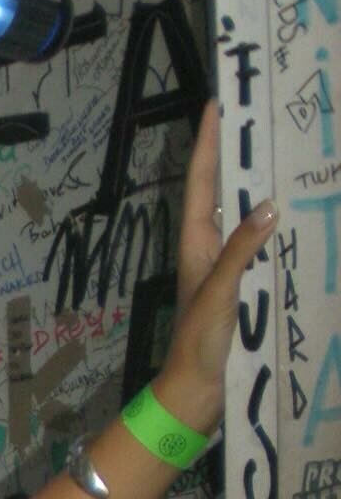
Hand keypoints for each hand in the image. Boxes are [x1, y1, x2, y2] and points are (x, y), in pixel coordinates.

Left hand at [157, 100, 276, 421]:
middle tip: (267, 117)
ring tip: (291, 151)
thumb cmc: (198, 345)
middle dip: (244, 155)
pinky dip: (282, 227)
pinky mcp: (247, 288)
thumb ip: (241, 251)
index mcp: (197, 244)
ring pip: (250, 215)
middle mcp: (213, 249)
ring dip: (267, 187)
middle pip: (229, 191)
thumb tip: (269, 206)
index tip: (218, 103)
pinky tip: (302, 213)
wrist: (197, 394)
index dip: (208, 143)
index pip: (202, 183)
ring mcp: (231, 268)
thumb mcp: (217, 293)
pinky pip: (267, 246)